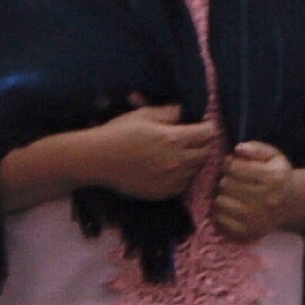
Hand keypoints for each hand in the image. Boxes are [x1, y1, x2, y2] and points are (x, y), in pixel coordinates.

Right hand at [82, 102, 220, 202]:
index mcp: (175, 139)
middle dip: (203, 145)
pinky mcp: (162, 193)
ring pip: (196, 171)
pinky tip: (167, 170)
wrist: (96, 160)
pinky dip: (180, 178)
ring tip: (178, 156)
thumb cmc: (117, 133)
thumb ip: (168, 112)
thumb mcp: (143, 115)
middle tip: (192, 141)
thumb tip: (183, 112)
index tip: (203, 126)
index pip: (208, 133)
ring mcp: (171, 179)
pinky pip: (182, 186)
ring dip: (192, 162)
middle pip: (206, 153)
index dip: (208, 127)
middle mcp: (178, 161)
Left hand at [212, 141, 294, 242]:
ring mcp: (257, 219)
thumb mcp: (273, 157)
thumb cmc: (277, 176)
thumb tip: (238, 149)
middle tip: (234, 181)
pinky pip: (219, 218)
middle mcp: (266, 200)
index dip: (230, 164)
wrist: (289, 204)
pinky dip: (221, 211)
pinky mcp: (247, 232)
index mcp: (273, 178)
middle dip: (226, 179)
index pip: (233, 167)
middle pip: (225, 184)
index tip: (234, 166)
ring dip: (222, 195)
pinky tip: (233, 207)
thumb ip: (256, 148)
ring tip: (233, 193)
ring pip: (219, 201)